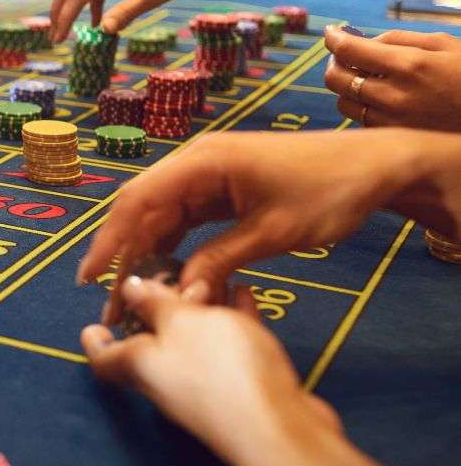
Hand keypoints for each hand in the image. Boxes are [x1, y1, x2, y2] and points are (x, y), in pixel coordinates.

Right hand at [76, 130, 460, 315]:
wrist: (375, 168)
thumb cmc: (330, 191)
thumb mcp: (274, 232)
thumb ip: (220, 261)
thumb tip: (178, 297)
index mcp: (204, 161)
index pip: (138, 200)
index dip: (110, 239)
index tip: (91, 277)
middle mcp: (196, 163)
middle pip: (141, 210)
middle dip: (121, 255)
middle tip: (107, 303)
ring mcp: (206, 177)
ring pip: (159, 219)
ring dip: (144, 256)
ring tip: (131, 301)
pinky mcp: (219, 192)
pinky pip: (182, 222)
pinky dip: (171, 250)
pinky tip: (164, 280)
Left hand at [81, 277, 340, 465]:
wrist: (278, 430)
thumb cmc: (221, 370)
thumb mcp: (183, 322)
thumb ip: (157, 304)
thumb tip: (130, 291)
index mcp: (140, 365)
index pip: (105, 358)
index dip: (95, 341)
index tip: (92, 325)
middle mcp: (166, 382)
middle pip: (151, 345)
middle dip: (158, 311)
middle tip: (169, 279)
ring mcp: (205, 391)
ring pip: (194, 345)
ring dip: (200, 312)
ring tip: (212, 279)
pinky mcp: (242, 392)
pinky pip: (230, 351)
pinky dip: (233, 322)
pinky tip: (243, 295)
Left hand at [324, 26, 460, 130]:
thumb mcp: (445, 46)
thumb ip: (400, 40)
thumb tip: (363, 41)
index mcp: (410, 66)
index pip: (351, 51)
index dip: (335, 39)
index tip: (331, 34)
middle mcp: (395, 96)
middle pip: (336, 79)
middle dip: (335, 63)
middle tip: (343, 56)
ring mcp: (392, 122)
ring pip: (344, 102)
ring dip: (347, 87)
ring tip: (363, 78)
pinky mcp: (392, 139)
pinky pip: (361, 120)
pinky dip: (362, 106)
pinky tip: (379, 98)